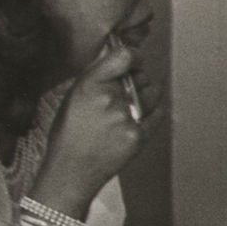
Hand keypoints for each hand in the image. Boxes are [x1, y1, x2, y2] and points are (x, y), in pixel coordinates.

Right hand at [36, 36, 147, 209]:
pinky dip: (151, 113)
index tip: (134, 60)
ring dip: (145, 96)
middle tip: (123, 93)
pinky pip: (157, 114)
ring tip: (126, 109)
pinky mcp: (138, 136)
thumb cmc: (69, 134)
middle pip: (141, 76)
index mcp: (90, 85)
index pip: (125, 55)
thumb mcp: (74, 96)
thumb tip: (118, 53)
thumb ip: (97, 74)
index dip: (134, 56)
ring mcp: (126, 118)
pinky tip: (135, 119)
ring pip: (153, 93)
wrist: (71, 172)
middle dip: (137, 80)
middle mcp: (110, 99)